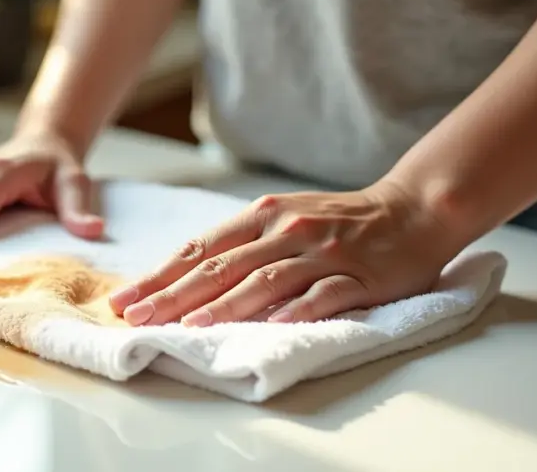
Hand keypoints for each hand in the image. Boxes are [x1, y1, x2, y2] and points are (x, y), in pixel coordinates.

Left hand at [108, 182, 460, 325]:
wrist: (411, 210)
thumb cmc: (339, 219)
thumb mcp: (285, 218)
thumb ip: (243, 243)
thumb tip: (188, 278)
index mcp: (264, 215)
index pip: (201, 248)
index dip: (160, 275)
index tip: (125, 300)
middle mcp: (287, 229)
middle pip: (222, 265)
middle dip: (175, 294)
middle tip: (139, 318)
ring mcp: (322, 252)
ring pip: (265, 280)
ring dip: (225, 304)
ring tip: (191, 326)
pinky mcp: (357, 275)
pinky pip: (322, 295)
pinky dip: (295, 310)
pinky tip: (271, 326)